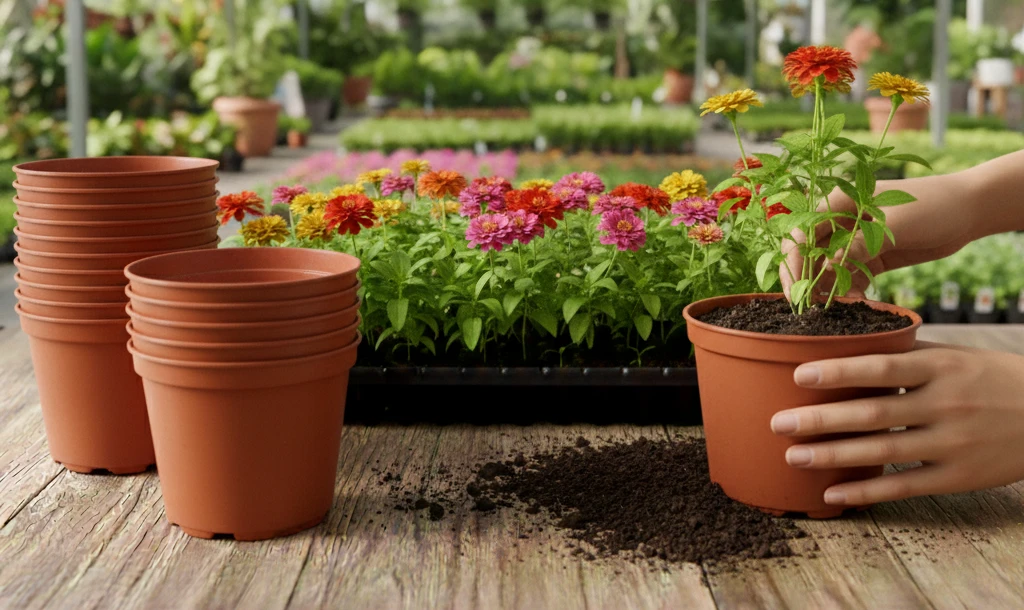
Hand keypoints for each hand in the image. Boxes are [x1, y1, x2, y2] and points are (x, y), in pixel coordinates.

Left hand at [769, 341, 1023, 504]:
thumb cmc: (989, 378)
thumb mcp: (954, 356)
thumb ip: (905, 353)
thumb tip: (846, 342)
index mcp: (941, 367)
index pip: (883, 368)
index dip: (839, 371)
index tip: (799, 375)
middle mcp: (945, 404)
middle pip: (874, 413)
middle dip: (821, 419)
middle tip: (778, 423)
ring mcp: (952, 442)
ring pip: (883, 452)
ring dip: (833, 455)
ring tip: (793, 456)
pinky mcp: (958, 476)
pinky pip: (904, 487)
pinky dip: (866, 492)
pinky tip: (832, 493)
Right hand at [780, 175, 973, 298]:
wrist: (970, 210)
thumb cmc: (933, 205)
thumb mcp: (896, 226)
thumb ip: (861, 246)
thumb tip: (827, 267)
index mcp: (839, 202)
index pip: (802, 234)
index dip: (794, 263)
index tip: (795, 292)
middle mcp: (841, 221)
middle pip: (810, 254)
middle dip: (808, 281)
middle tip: (811, 310)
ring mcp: (855, 240)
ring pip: (828, 269)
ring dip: (830, 290)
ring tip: (840, 310)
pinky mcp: (871, 257)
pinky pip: (850, 277)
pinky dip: (850, 292)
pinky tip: (859, 304)